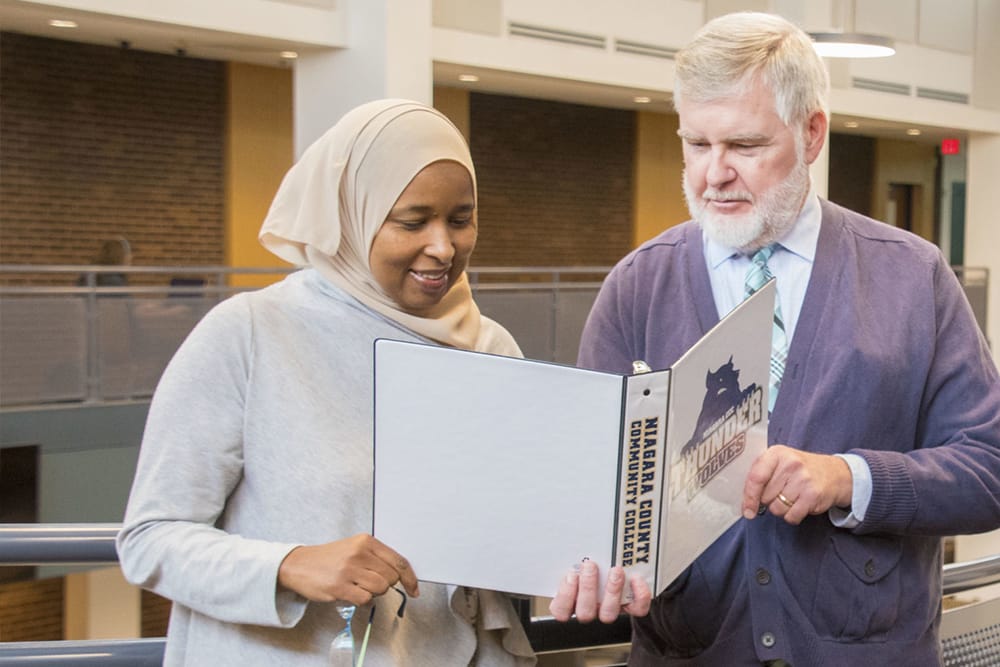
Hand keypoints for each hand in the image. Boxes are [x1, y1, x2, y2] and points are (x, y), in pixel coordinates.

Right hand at [277, 533, 418, 605]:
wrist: (299, 565)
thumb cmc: (330, 558)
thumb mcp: (354, 548)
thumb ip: (376, 558)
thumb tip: (401, 574)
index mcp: (366, 541)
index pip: (398, 561)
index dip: (410, 578)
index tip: (414, 589)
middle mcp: (359, 553)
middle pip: (391, 578)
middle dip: (386, 585)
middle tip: (370, 582)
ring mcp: (349, 570)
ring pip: (380, 589)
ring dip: (373, 593)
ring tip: (358, 586)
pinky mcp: (339, 587)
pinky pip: (365, 599)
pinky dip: (362, 600)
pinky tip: (350, 593)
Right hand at [549, 560, 650, 622]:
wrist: (617, 563)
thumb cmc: (592, 560)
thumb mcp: (576, 556)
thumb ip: (571, 554)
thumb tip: (559, 532)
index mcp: (571, 601)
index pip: (561, 611)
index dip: (564, 596)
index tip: (570, 574)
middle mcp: (590, 609)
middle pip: (585, 613)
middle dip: (587, 587)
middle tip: (590, 565)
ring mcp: (610, 610)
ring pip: (608, 614)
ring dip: (612, 591)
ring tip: (614, 570)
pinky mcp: (631, 607)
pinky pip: (637, 609)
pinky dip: (639, 595)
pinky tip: (635, 578)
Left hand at [741, 445, 853, 524]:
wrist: (836, 473)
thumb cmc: (801, 470)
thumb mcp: (780, 462)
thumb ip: (760, 475)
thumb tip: (745, 503)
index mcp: (776, 453)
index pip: (755, 477)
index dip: (748, 496)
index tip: (747, 510)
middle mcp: (790, 464)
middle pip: (765, 497)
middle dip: (769, 500)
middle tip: (782, 492)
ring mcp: (803, 479)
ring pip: (777, 509)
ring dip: (782, 509)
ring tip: (792, 497)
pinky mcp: (813, 495)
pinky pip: (791, 516)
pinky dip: (793, 516)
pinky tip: (801, 504)